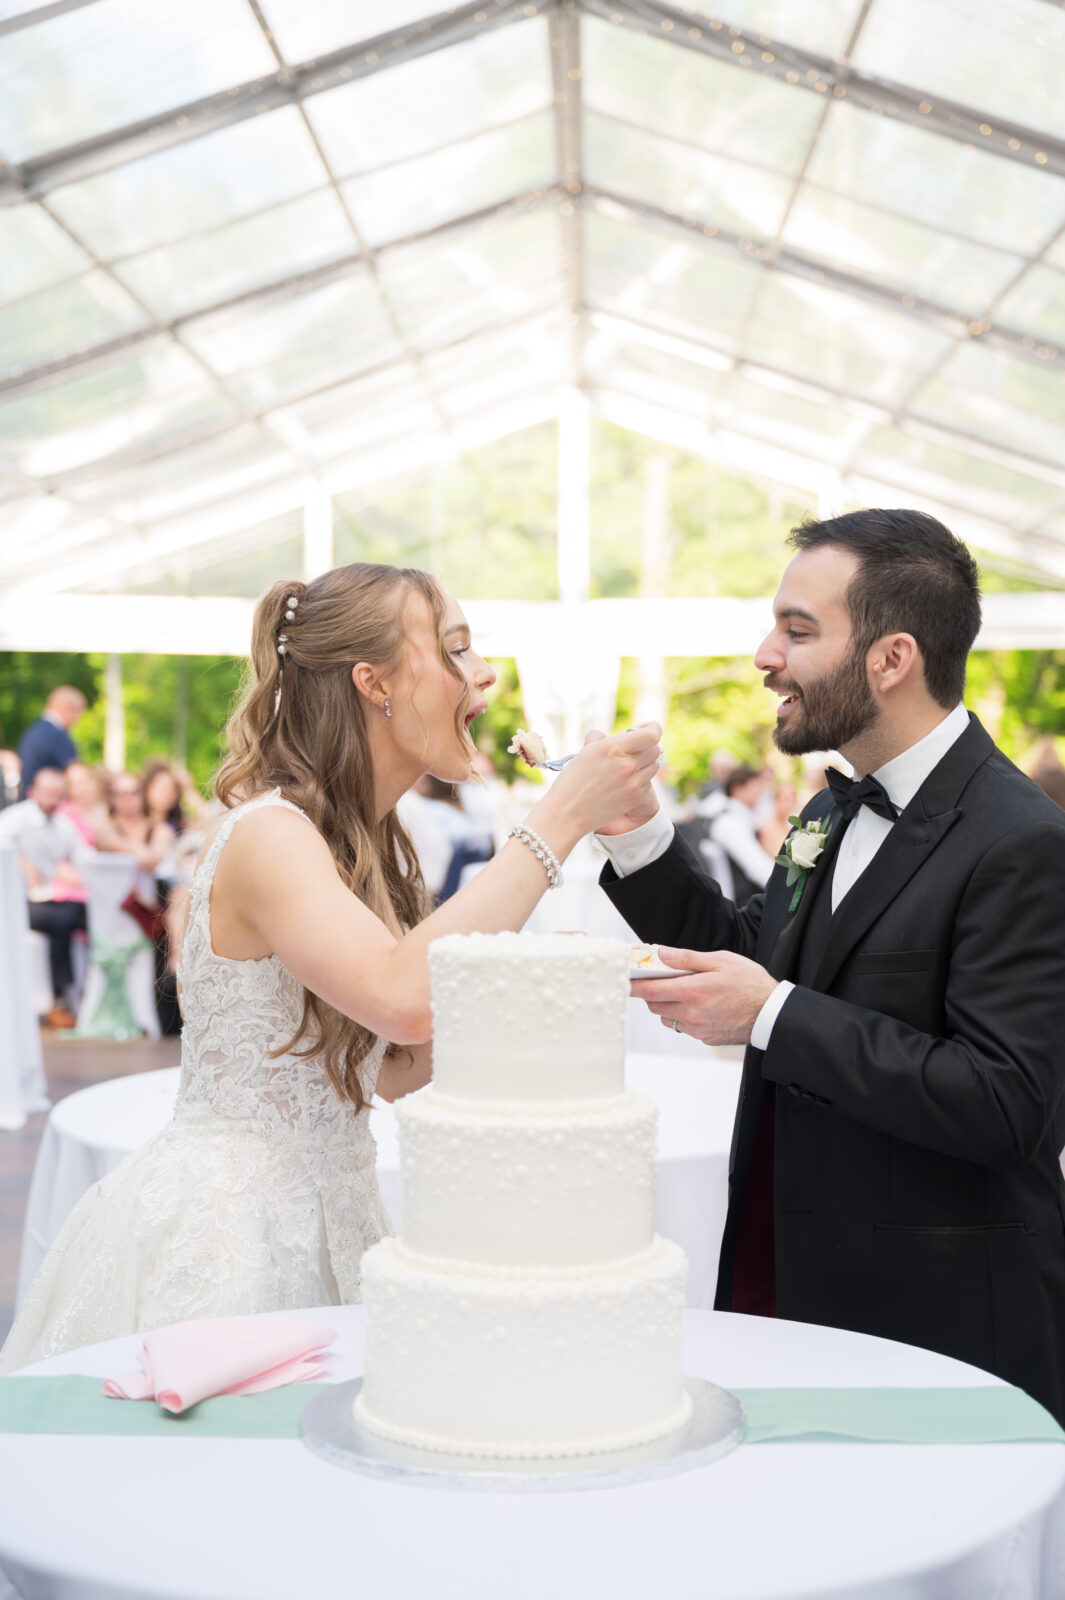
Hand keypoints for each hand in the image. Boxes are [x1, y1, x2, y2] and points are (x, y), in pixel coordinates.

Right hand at [581, 728, 661, 836]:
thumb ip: (605, 739)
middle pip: (655, 749)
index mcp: (612, 748)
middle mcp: (626, 765)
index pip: (651, 735)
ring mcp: (632, 783)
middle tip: (637, 748)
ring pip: (653, 766)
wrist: (568, 812)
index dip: (653, 728)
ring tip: (629, 765)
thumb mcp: (586, 751)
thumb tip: (622, 735)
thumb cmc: (573, 780)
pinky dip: (640, 779)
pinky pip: (647, 782)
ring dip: (645, 762)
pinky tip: (624, 781)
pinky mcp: (635, 798)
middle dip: (648, 746)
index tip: (649, 728)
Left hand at [630, 946, 776, 1045]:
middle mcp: (691, 1014)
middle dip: (652, 993)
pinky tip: (700, 1006)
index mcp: (693, 992)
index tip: (625, 980)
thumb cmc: (750, 984)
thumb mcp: (721, 960)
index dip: (633, 986)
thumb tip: (662, 954)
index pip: (650, 991)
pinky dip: (684, 1016)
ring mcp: (698, 1029)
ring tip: (685, 992)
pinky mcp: (705, 1038)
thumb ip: (688, 959)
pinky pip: (684, 1027)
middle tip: (661, 980)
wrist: (772, 1014)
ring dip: (668, 1005)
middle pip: (655, 1005)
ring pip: (668, 1018)